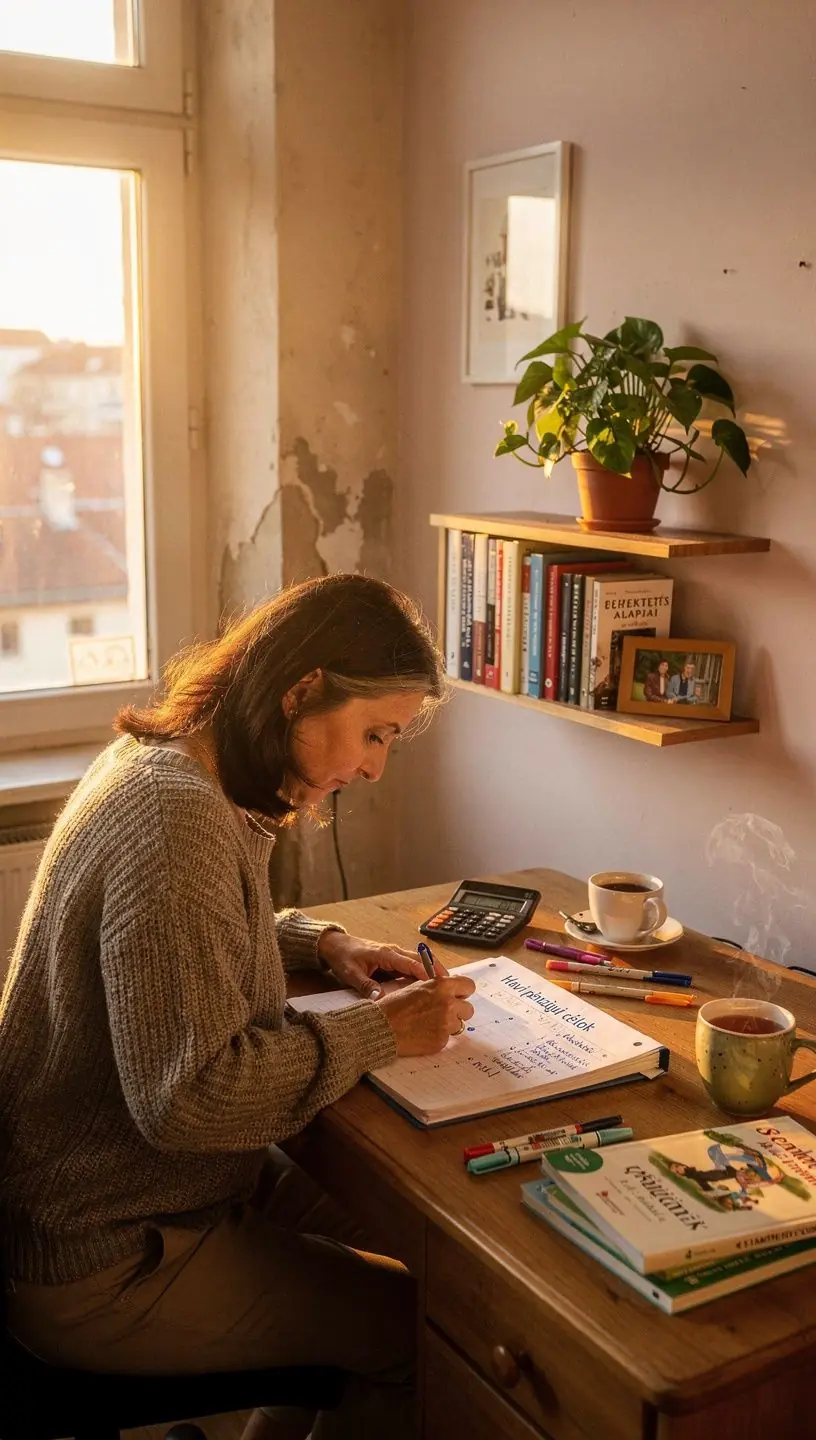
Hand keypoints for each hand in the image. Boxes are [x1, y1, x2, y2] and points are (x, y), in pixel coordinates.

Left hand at [317, 930, 447, 998]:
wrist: (336, 946)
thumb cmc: (344, 957)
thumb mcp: (351, 974)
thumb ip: (366, 986)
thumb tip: (379, 999)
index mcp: (386, 953)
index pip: (411, 963)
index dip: (426, 972)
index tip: (440, 982)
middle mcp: (394, 952)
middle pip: (421, 960)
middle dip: (437, 971)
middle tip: (452, 985)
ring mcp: (395, 956)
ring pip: (419, 963)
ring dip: (432, 972)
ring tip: (447, 987)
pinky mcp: (393, 961)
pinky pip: (412, 967)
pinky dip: (423, 974)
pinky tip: (430, 986)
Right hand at [379, 975, 475, 1056]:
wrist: (382, 1028)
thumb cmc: (394, 1006)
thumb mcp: (416, 987)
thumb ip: (436, 987)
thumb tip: (449, 989)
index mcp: (442, 986)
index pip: (469, 986)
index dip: (463, 992)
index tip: (459, 996)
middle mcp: (448, 1003)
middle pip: (468, 1008)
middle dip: (459, 1011)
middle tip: (444, 1013)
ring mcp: (446, 1023)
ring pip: (459, 1024)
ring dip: (449, 1024)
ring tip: (430, 1023)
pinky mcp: (442, 1040)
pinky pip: (447, 1038)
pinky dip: (438, 1036)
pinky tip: (424, 1033)